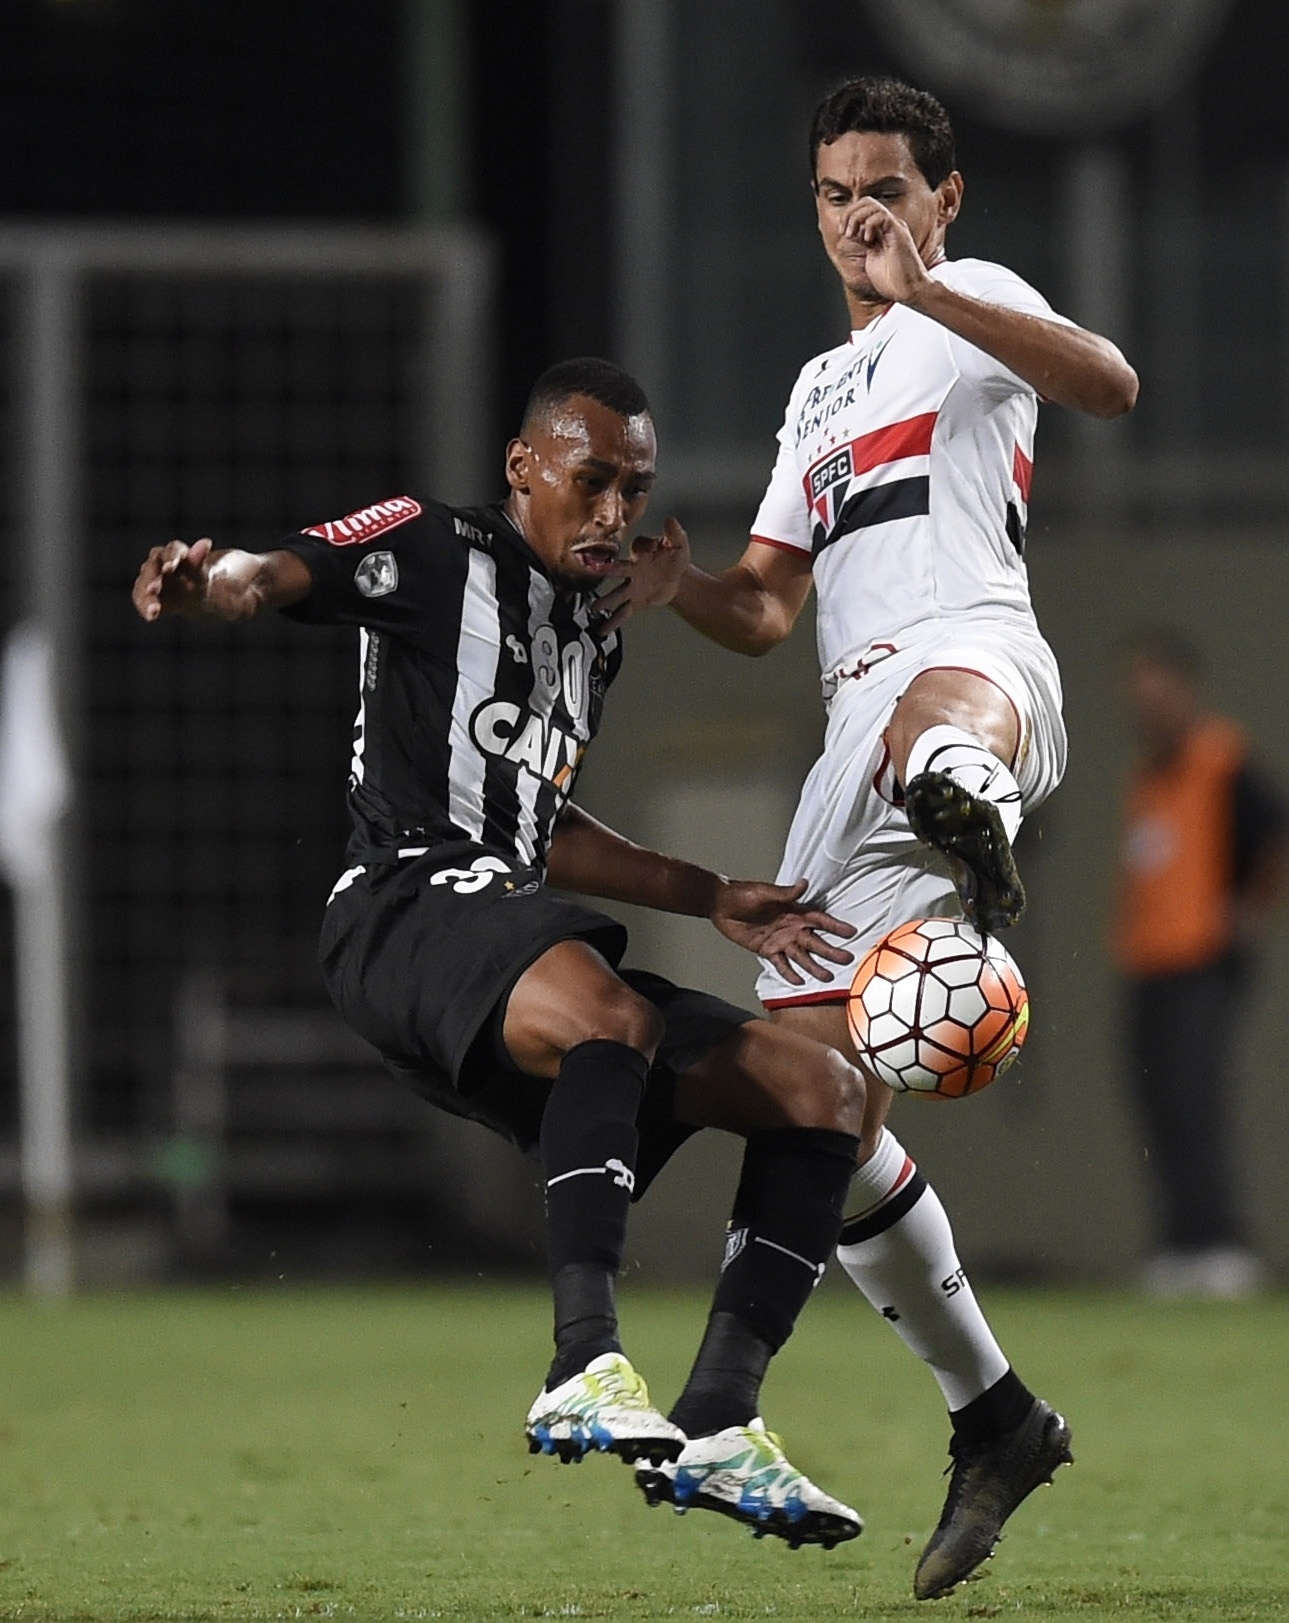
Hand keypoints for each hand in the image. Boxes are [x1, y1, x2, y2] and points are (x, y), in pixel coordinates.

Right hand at [132, 538, 213, 621]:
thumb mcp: (200, 571)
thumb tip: (206, 542)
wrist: (193, 595)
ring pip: (144, 585)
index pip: (172, 550)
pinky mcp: (143, 593)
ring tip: (154, 609)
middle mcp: (157, 562)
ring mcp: (148, 578)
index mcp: (174, 552)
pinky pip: (141, 600)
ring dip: (148, 597)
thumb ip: (199, 558)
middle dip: (153, 578)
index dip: (171, 557)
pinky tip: (151, 616)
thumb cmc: (197, 578)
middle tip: (154, 588)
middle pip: (152, 568)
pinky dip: (145, 608)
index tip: (172, 566)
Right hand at [595, 517, 689, 632]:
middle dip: (605, 570)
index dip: (639, 549)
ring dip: (605, 600)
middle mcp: (631, 569)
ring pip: (616, 594)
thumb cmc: (673, 559)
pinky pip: (622, 612)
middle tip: (593, 570)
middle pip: (616, 570)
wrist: (677, 579)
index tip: (638, 551)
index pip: (636, 548)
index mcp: (640, 554)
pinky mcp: (634, 601)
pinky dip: (613, 621)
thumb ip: (675, 534)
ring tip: (595, 608)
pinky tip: (603, 629)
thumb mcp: (678, 545)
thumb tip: (671, 521)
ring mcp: (631, 587)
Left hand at [711, 877, 855, 985]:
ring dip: (814, 966)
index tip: (851, 932)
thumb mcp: (764, 892)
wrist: (720, 904)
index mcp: (794, 911)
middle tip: (847, 960)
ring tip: (827, 977)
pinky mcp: (767, 950)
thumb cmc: (743, 894)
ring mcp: (780, 940)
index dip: (835, 926)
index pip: (819, 920)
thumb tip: (804, 884)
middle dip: (831, 951)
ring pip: (802, 956)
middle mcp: (791, 927)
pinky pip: (781, 964)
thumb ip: (784, 893)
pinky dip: (790, 973)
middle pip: (815, 941)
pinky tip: (800, 982)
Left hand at [842, 198, 931, 305]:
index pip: (863, 208)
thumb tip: (850, 233)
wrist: (909, 290)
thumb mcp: (871, 257)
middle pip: (866, 201)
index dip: (848, 216)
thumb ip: (863, 243)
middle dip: (850, 213)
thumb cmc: (892, 280)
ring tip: (852, 235)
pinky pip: (882, 216)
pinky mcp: (899, 232)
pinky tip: (867, 240)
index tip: (843, 232)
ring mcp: (894, 227)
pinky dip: (869, 224)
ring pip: (872, 205)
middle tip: (845, 232)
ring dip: (856, 217)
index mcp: (881, 230)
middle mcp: (888, 225)